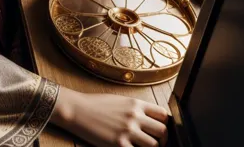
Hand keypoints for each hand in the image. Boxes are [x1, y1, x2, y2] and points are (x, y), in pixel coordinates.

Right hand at [51, 86, 167, 146]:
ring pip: (153, 145)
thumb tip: (148, 120)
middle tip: (157, 144)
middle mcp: (134, 116)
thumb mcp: (120, 101)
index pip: (163, 114)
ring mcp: (127, 131)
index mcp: (136, 103)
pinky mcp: (119, 144)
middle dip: (162, 140)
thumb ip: (135, 109)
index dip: (165, 125)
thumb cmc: (97, 105)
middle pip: (162, 131)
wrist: (78, 110)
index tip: (161, 131)